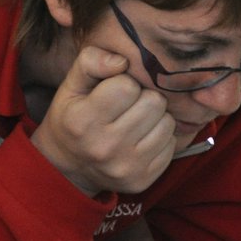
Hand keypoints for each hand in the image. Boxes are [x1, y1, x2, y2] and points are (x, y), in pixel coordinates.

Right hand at [29, 44, 175, 195]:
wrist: (69, 168)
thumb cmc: (73, 117)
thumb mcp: (71, 86)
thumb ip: (91, 62)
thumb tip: (122, 61)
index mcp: (83, 121)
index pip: (127, 86)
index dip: (124, 82)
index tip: (114, 90)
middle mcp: (105, 147)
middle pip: (154, 102)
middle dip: (144, 97)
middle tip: (129, 105)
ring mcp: (126, 167)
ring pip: (168, 122)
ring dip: (156, 117)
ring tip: (136, 121)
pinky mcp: (143, 180)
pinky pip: (171, 143)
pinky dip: (160, 137)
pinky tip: (141, 138)